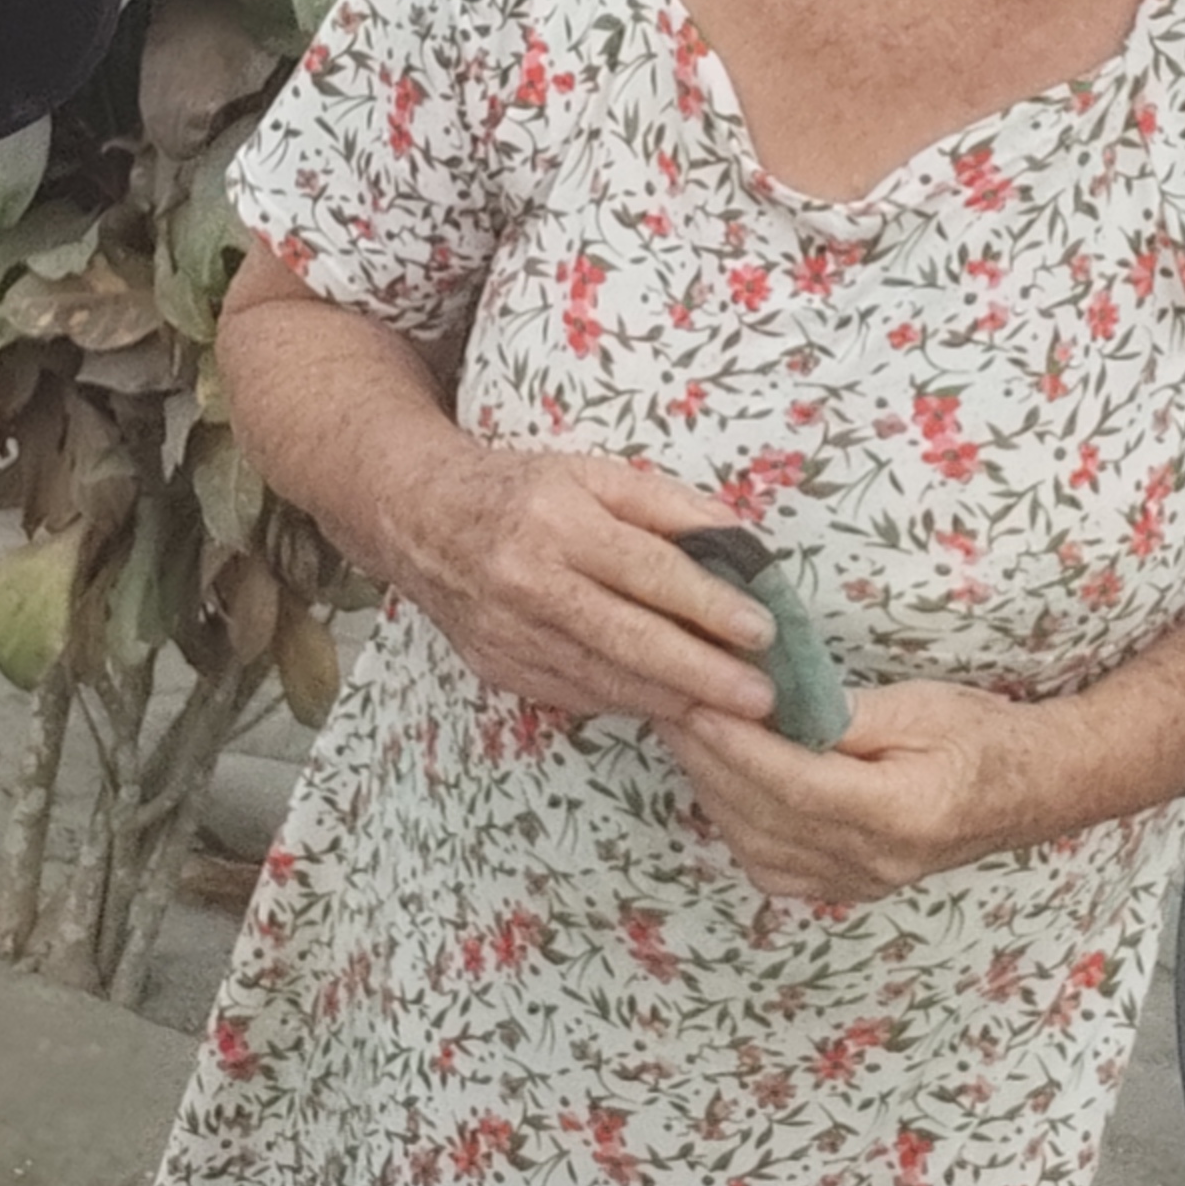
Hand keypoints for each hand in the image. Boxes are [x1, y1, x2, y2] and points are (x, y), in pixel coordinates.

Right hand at [385, 444, 781, 734]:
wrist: (421, 521)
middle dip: (702, 673)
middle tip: (761, 696)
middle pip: (628, 638)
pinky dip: (629, 700)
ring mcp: (507, 634)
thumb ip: (666, 505)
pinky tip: (671, 702)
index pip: (646, 570)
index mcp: (556, 522)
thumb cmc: (522, 492)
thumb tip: (738, 541)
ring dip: (673, 698)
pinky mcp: (498, 669)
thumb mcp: (593, 474)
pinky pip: (576, 693)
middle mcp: (527, 582)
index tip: (763, 630)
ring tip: (732, 711)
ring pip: (604, 678)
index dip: (708, 603)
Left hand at [652, 678, 1041, 906]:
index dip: (737, 748)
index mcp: (902, 814)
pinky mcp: (849, 886)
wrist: (1035, 787)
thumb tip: (767, 706)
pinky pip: (773, 866)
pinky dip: (737, 823)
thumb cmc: (984, 735)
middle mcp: (876, 862)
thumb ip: (843, 715)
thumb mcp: (920, 707)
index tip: (696, 705)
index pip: (796, 785)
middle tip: (670, 704)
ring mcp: (861, 883)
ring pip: (759, 847)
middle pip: (766, 818)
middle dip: (709, 761)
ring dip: (714, 790)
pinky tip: (722, 781)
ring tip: (687, 734)